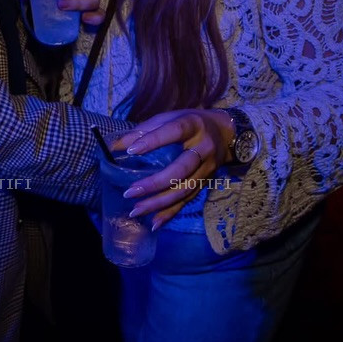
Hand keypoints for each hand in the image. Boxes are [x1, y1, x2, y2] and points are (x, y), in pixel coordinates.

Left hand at [109, 108, 234, 230]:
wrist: (226, 134)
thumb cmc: (191, 123)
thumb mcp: (170, 118)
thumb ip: (144, 130)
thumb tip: (117, 145)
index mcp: (193, 126)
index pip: (174, 132)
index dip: (154, 141)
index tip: (131, 151)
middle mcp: (204, 149)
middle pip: (180, 170)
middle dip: (155, 183)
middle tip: (130, 192)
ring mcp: (207, 169)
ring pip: (184, 190)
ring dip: (159, 203)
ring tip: (136, 210)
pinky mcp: (206, 183)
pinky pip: (188, 200)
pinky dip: (171, 213)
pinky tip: (155, 223)